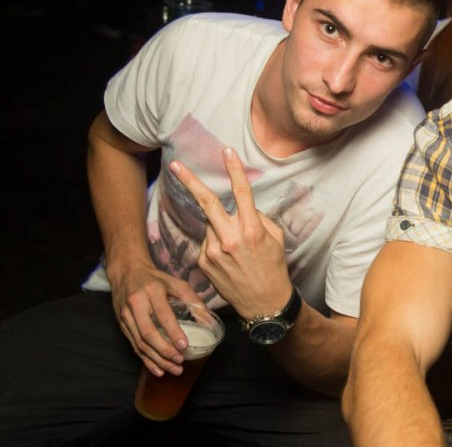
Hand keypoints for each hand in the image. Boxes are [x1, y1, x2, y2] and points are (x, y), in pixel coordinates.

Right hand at [109, 263, 203, 376]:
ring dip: (157, 359)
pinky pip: (134, 346)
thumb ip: (193, 300)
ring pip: (140, 343)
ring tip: (173, 369)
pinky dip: (146, 359)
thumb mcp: (175, 282)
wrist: (126, 274)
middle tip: (180, 361)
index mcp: (152, 291)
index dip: (173, 332)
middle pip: (148, 332)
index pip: (162, 314)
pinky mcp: (122, 325)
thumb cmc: (155, 279)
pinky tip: (158, 369)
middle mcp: (136, 304)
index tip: (185, 346)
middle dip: (164, 350)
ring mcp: (126, 316)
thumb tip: (209, 320)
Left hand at [169, 148, 291, 320]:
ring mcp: (213, 251)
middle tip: (174, 165)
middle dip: (189, 181)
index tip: (226, 151)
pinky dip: (216, 242)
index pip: (241, 192)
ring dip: (220, 226)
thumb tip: (243, 207)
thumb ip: (258, 218)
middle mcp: (229, 239)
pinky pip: (207, 241)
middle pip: (206, 203)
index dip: (234, 169)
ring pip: (211, 224)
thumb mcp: (275, 239)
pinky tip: (228, 259)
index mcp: (251, 230)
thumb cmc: (273, 268)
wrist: (263, 303)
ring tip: (236, 249)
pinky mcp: (203, 262)